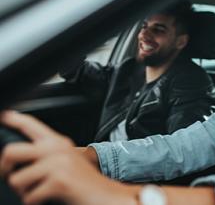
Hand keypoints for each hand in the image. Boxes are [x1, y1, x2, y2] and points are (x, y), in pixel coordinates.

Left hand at [0, 111, 137, 204]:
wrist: (106, 196)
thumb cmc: (85, 184)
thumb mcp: (67, 162)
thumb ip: (46, 155)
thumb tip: (16, 160)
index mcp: (58, 142)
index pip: (31, 124)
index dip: (14, 119)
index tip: (3, 115)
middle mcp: (57, 149)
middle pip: (11, 151)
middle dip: (5, 169)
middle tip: (12, 177)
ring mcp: (58, 163)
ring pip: (16, 180)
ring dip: (24, 192)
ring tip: (41, 192)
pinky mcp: (58, 180)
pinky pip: (29, 197)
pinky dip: (35, 203)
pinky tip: (49, 199)